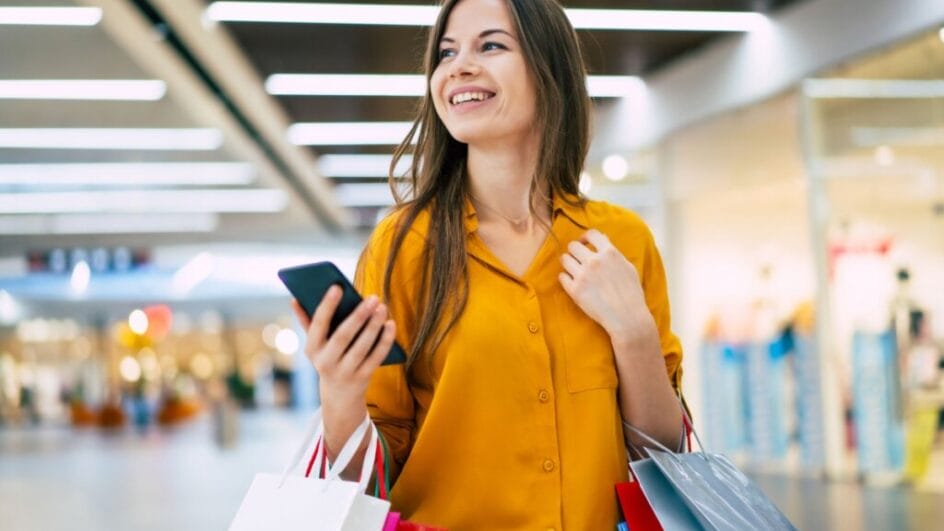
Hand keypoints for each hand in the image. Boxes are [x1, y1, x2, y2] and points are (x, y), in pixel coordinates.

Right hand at [291, 286, 396, 406]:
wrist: (339, 397)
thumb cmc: (328, 358)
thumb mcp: (315, 345)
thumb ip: (308, 322)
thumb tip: (295, 299)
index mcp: (312, 349)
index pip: (318, 325)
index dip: (327, 306)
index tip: (337, 286)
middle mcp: (325, 363)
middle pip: (343, 337)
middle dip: (358, 316)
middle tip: (372, 297)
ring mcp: (345, 373)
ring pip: (361, 347)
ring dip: (373, 326)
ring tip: (382, 307)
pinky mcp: (362, 378)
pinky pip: (376, 357)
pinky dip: (385, 341)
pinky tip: (390, 324)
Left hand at [559, 229, 654, 345]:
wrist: (627, 317)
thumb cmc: (631, 294)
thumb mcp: (628, 267)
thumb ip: (613, 253)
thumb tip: (603, 239)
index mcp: (610, 253)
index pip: (591, 234)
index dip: (585, 237)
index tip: (584, 243)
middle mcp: (594, 261)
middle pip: (573, 245)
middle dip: (574, 251)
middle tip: (577, 259)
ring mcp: (583, 275)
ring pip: (564, 259)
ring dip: (568, 263)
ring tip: (574, 270)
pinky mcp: (575, 290)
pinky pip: (561, 277)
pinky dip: (565, 279)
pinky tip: (572, 282)